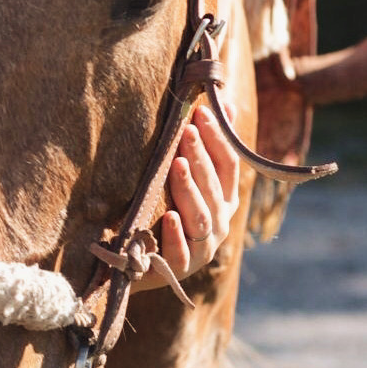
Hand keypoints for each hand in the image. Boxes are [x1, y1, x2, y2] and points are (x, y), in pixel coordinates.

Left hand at [134, 105, 240, 289]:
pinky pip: (180, 253)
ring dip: (189, 189)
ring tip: (176, 165)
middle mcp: (218, 222)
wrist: (138, 264)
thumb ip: (206, 144)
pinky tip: (169, 217)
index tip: (200, 111)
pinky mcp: (179, 268)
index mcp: (223, 199)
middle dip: (200, 157)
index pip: (228, 164)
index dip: (218, 138)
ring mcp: (202, 248)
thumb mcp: (185, 178)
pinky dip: (175, 236)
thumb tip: (222, 99)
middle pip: (213, 186)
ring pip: (200, 216)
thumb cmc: (164, 212)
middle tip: (187, 130)